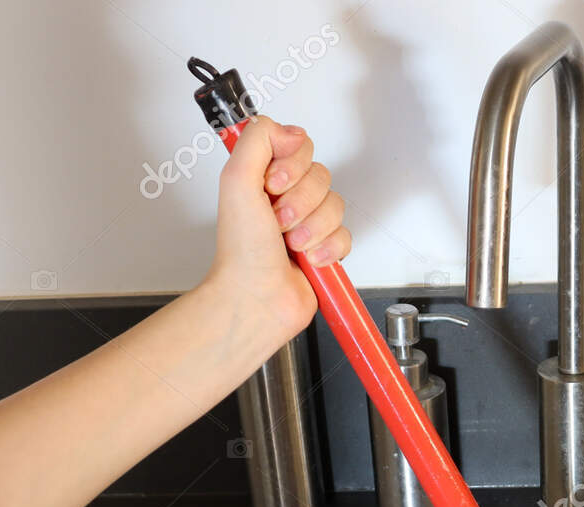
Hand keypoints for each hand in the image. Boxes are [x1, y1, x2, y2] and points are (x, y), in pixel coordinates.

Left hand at [201, 116, 352, 348]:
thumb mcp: (236, 180)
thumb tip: (290, 130)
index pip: (300, 145)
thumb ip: (257, 139)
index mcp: (264, 176)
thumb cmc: (241, 252)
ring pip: (336, 205)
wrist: (255, 298)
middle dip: (300, 202)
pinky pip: (346, 235)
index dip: (291, 166)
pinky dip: (327, 249)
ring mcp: (308, 223)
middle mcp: (286, 197)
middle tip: (277, 222)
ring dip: (312, 228)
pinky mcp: (326, 248)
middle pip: (321, 175)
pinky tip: (308, 260)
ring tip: (290, 245)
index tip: (271, 185)